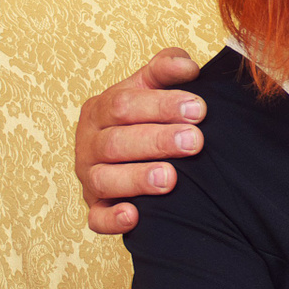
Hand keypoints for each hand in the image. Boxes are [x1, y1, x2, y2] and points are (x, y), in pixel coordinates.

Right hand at [74, 48, 204, 234]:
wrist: (132, 150)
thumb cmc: (146, 115)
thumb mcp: (153, 85)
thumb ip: (168, 68)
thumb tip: (188, 67)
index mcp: (101, 109)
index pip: (124, 105)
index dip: (161, 105)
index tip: (198, 108)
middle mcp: (89, 142)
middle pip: (116, 142)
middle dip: (157, 141)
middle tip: (194, 142)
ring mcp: (90, 176)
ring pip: (104, 180)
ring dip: (137, 179)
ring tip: (170, 178)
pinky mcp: (95, 207)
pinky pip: (96, 218)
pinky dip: (112, 220)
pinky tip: (134, 216)